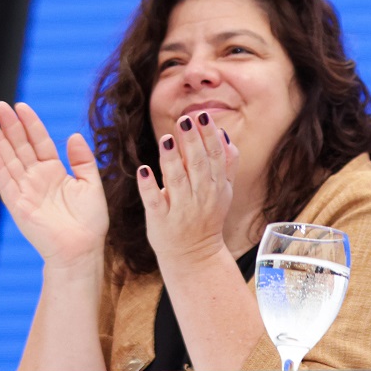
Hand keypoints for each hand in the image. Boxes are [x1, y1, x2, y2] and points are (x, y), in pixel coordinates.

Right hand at [0, 102, 107, 270]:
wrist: (83, 249)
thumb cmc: (89, 220)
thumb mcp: (90, 184)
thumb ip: (82, 160)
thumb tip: (73, 135)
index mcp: (54, 171)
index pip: (39, 142)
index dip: (30, 124)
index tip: (21, 106)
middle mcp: (37, 178)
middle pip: (20, 147)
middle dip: (10, 126)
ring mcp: (25, 191)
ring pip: (9, 160)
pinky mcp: (18, 206)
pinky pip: (6, 184)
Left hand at [138, 111, 239, 268]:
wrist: (194, 254)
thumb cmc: (207, 218)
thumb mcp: (224, 192)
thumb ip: (227, 164)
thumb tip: (225, 135)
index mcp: (217, 186)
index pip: (215, 156)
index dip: (209, 135)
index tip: (202, 115)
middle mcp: (202, 196)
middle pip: (197, 164)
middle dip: (192, 140)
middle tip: (185, 119)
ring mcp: (181, 208)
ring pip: (176, 180)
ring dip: (171, 159)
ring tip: (166, 139)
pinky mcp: (161, 220)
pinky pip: (155, 201)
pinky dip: (149, 186)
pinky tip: (143, 171)